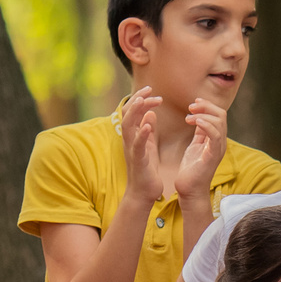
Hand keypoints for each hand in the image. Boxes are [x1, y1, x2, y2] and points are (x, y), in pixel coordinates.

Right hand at [120, 89, 167, 203]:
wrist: (144, 192)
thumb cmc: (147, 169)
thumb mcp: (149, 145)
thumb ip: (148, 130)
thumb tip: (150, 113)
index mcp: (133, 135)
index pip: (133, 111)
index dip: (140, 99)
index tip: (152, 91)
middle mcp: (129, 139)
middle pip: (128, 113)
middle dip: (137, 99)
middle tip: (150, 89)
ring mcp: (131, 148)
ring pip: (128, 125)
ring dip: (136, 111)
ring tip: (144, 100)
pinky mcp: (137, 159)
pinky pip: (137, 144)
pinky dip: (142, 133)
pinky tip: (148, 124)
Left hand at [173, 98, 226, 205]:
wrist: (190, 190)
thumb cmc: (191, 170)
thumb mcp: (196, 145)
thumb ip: (200, 132)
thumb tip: (199, 118)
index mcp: (216, 139)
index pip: (218, 114)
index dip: (207, 105)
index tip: (193, 103)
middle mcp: (220, 142)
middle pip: (221, 115)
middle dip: (205, 106)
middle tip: (190, 107)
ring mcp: (218, 149)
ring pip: (219, 122)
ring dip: (203, 114)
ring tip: (188, 117)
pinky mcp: (214, 155)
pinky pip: (216, 135)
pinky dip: (206, 125)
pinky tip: (194, 121)